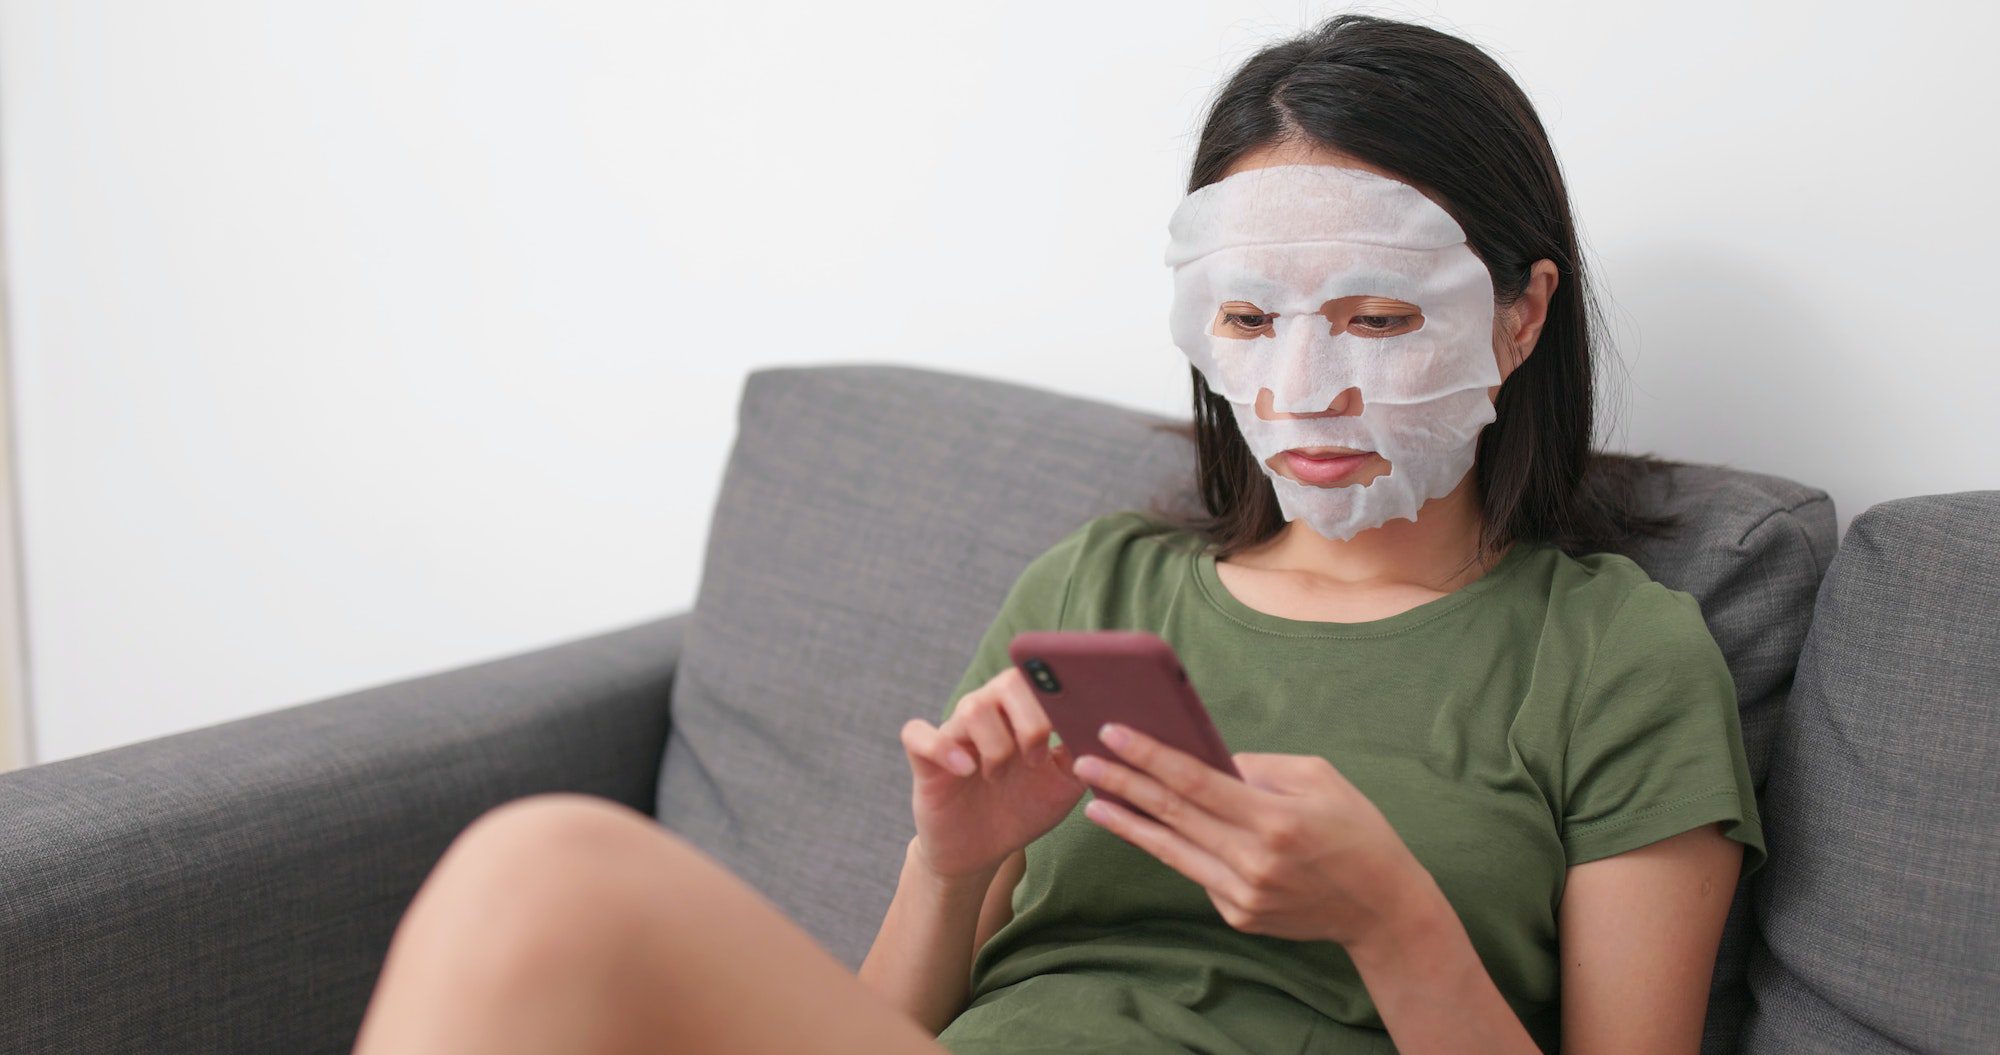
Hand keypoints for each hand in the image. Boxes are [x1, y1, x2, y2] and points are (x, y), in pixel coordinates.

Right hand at [901, 667, 1087, 881]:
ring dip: (996, 745)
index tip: (1072, 726)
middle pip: (1007, 684)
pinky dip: (941, 747)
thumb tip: (1113, 732)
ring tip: (999, 775)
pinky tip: (966, 769)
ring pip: (973, 708)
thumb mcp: (1065, 785)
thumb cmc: (1023, 807)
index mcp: (1022, 711)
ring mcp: (955, 733)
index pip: (1039, 678)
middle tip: (1037, 759)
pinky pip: (918, 735)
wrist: (983, 849)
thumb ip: (1086, 755)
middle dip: (1031, 721)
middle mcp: (988, 712)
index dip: (1057, 696)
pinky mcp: (926, 759)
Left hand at [1073, 722, 1434, 948]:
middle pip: (1172, 815)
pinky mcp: (1238, 915)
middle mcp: (1253, 861)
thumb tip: (1206, 761)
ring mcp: (1242, 895)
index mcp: (1274, 820)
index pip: (1195, 781)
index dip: (1149, 756)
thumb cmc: (1355, 829)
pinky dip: (1171, 848)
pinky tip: (1146, 829)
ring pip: (1172, 851)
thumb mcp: (1318, 778)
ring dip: (1130, 823)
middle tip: (1084, 761)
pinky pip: (1197, 872)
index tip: (1113, 733)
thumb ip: (1258, 767)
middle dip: (1123, 784)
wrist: (1382, 908)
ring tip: (1096, 801)